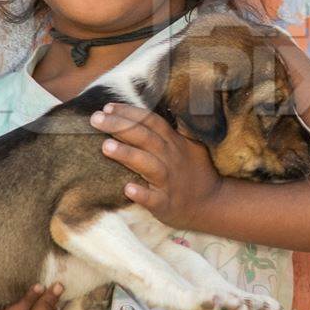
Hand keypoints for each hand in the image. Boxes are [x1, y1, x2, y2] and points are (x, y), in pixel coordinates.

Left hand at [89, 103, 222, 228]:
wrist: (214, 203)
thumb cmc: (194, 172)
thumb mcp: (187, 146)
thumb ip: (167, 132)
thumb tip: (143, 115)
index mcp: (174, 142)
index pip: (150, 122)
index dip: (129, 113)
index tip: (107, 106)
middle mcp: (171, 158)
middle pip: (144, 138)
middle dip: (120, 126)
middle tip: (95, 119)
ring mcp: (169, 181)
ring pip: (148, 165)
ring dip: (127, 154)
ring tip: (105, 146)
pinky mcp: (166, 203)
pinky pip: (154, 198)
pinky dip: (141, 194)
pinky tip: (127, 189)